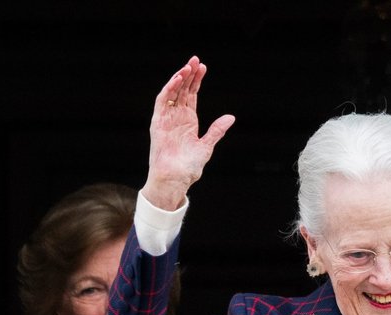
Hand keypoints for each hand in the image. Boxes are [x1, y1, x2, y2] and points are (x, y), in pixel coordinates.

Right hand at [145, 57, 235, 210]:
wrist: (176, 178)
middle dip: (188, 74)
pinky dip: (169, 89)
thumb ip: (217, 130)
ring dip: (179, 78)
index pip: (191, 95)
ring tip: (188, 66)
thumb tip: (231, 117)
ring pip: (172, 92)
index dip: (196, 81)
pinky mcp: (158, 122)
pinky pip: (162, 101)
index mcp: (188, 120)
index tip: (203, 67)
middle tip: (196, 59)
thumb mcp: (207, 145)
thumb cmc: (189, 167)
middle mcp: (177, 116)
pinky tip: (178, 79)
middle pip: (182, 89)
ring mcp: (167, 118)